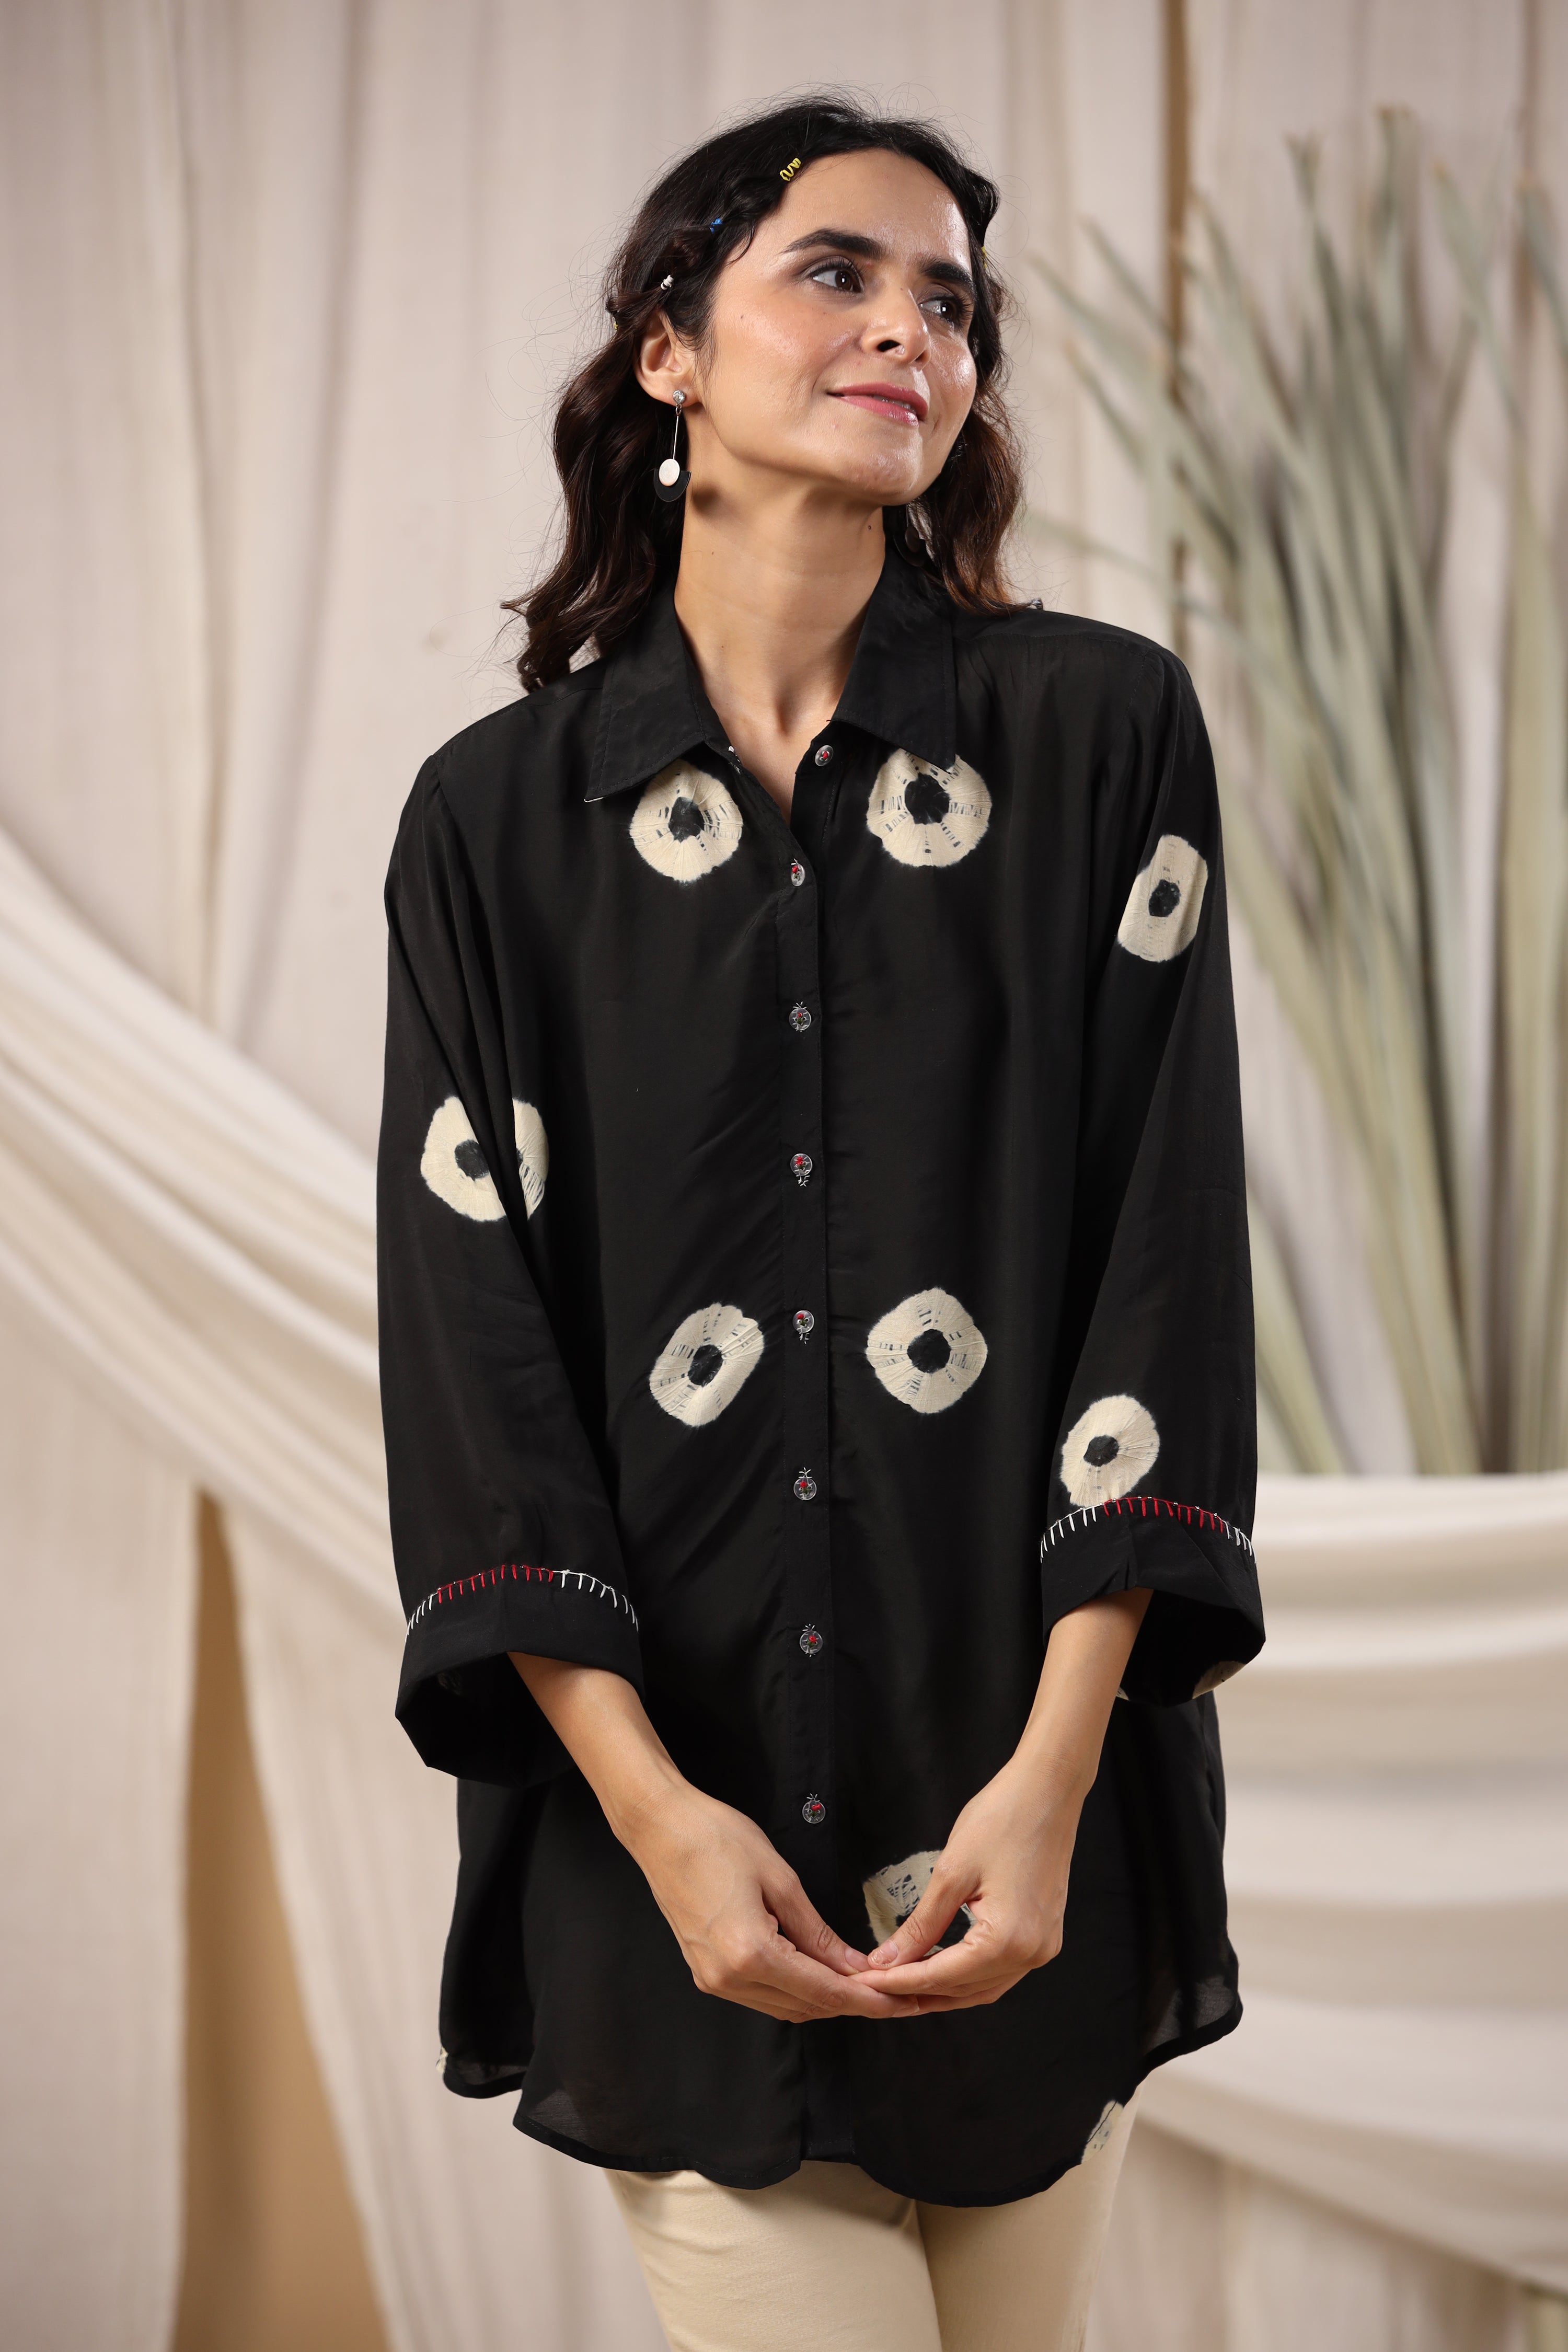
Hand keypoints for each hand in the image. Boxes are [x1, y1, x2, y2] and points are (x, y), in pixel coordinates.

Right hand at [509, 1652, 917, 2024]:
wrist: (660, 1827)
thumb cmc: (718, 1839)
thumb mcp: (780, 1880)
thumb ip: (818, 1934)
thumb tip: (854, 1968)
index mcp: (750, 1955)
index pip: (822, 1992)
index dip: (864, 2000)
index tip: (900, 2001)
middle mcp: (728, 1979)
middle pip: (804, 2007)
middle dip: (849, 2002)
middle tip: (889, 1989)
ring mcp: (712, 1979)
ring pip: (783, 2006)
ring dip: (822, 1998)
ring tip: (860, 1981)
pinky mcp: (705, 1971)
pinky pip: (761, 1994)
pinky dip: (793, 1988)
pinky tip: (816, 1971)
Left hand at [853, 1755, 1080, 2011]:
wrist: (1049, 1789)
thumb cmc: (1003, 1818)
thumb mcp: (952, 1872)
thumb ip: (921, 1925)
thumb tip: (888, 1959)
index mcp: (1009, 1940)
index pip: (943, 1976)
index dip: (899, 1981)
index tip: (865, 1981)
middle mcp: (1032, 1953)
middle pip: (963, 1990)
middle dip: (917, 1990)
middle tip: (876, 1985)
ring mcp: (1043, 1947)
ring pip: (983, 1987)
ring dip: (943, 1989)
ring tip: (902, 1983)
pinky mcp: (1044, 1935)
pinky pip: (1001, 1971)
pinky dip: (968, 1975)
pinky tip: (943, 1968)